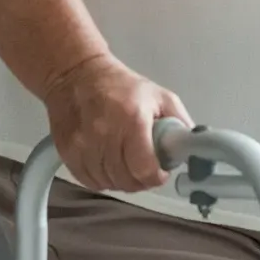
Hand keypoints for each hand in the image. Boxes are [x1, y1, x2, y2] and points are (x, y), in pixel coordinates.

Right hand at [41, 53, 189, 193]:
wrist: (76, 75)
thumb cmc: (120, 86)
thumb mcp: (159, 96)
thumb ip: (179, 121)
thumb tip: (192, 146)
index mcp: (132, 120)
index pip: (144, 168)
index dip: (156, 176)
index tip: (161, 172)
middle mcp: (105, 135)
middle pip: (126, 180)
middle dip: (142, 180)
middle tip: (147, 169)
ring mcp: (83, 146)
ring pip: (108, 184)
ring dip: (122, 181)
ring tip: (129, 166)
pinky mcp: (67, 153)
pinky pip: (89, 181)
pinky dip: (103, 180)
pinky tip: (110, 166)